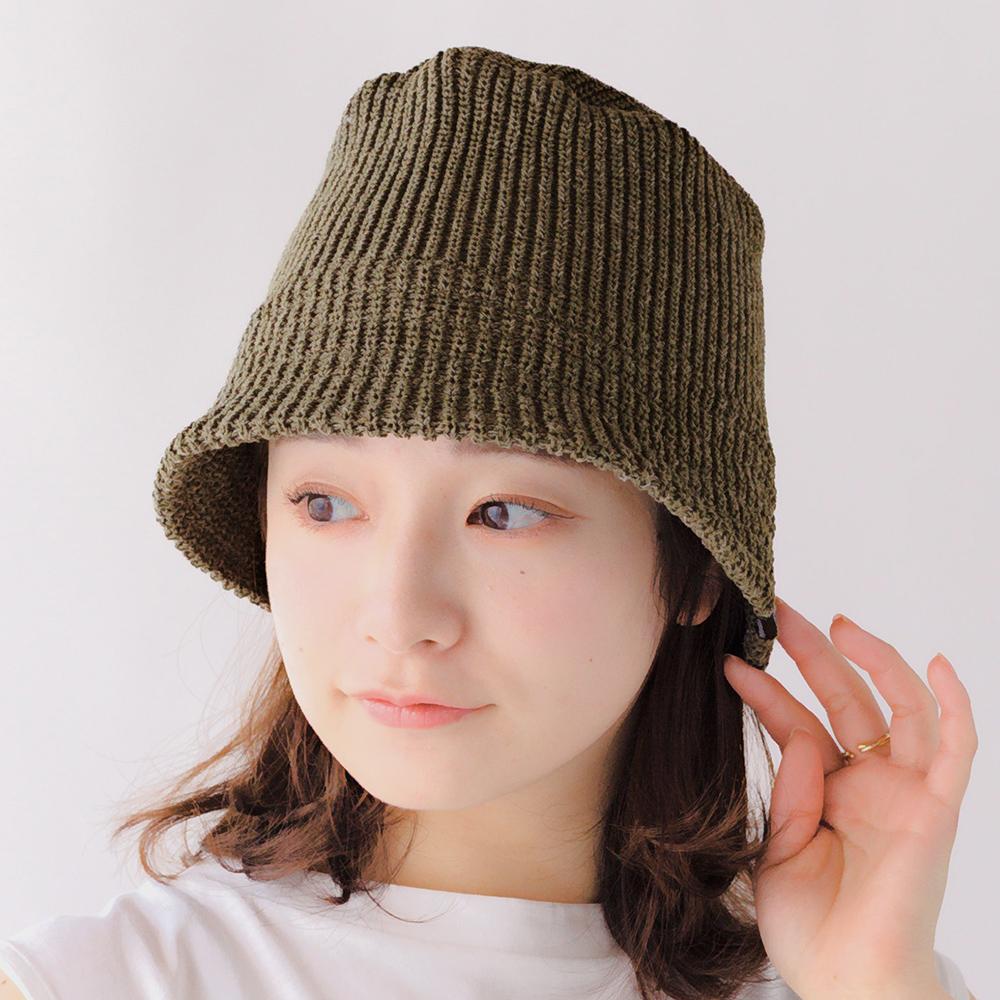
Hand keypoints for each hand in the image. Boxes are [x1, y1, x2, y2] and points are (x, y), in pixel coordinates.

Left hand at [722, 595, 977, 998]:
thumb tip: (799, 740)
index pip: (795, 723)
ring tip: (837, 623)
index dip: (764, 691)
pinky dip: (953, 705)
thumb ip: (790, 794)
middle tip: (778, 611)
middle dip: (812, 653)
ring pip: (899, 707)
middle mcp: (867, 782)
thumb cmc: (810, 927)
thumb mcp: (777, 851)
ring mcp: (904, 791)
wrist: (847, 982)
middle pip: (844, 699)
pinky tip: (937, 663)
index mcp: (826, 790)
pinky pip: (956, 749)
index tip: (729, 660)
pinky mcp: (937, 807)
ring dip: (874, 660)